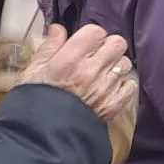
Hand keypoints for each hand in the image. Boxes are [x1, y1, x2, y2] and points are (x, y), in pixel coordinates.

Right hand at [19, 23, 136, 124]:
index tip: (86, 43)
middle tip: (97, 55)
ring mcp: (105, 88)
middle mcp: (91, 71)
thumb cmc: (35, 101)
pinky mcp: (114, 104)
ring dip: (116, 65)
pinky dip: (123, 86)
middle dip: (108, 46)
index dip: (91, 35)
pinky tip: (110, 88)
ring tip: (102, 73)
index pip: (96, 31)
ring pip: (126, 63)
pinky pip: (130, 85)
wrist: (42, 134)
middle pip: (117, 43)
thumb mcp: (33, 70)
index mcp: (69, 59)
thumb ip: (49, 47)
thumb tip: (58, 29)